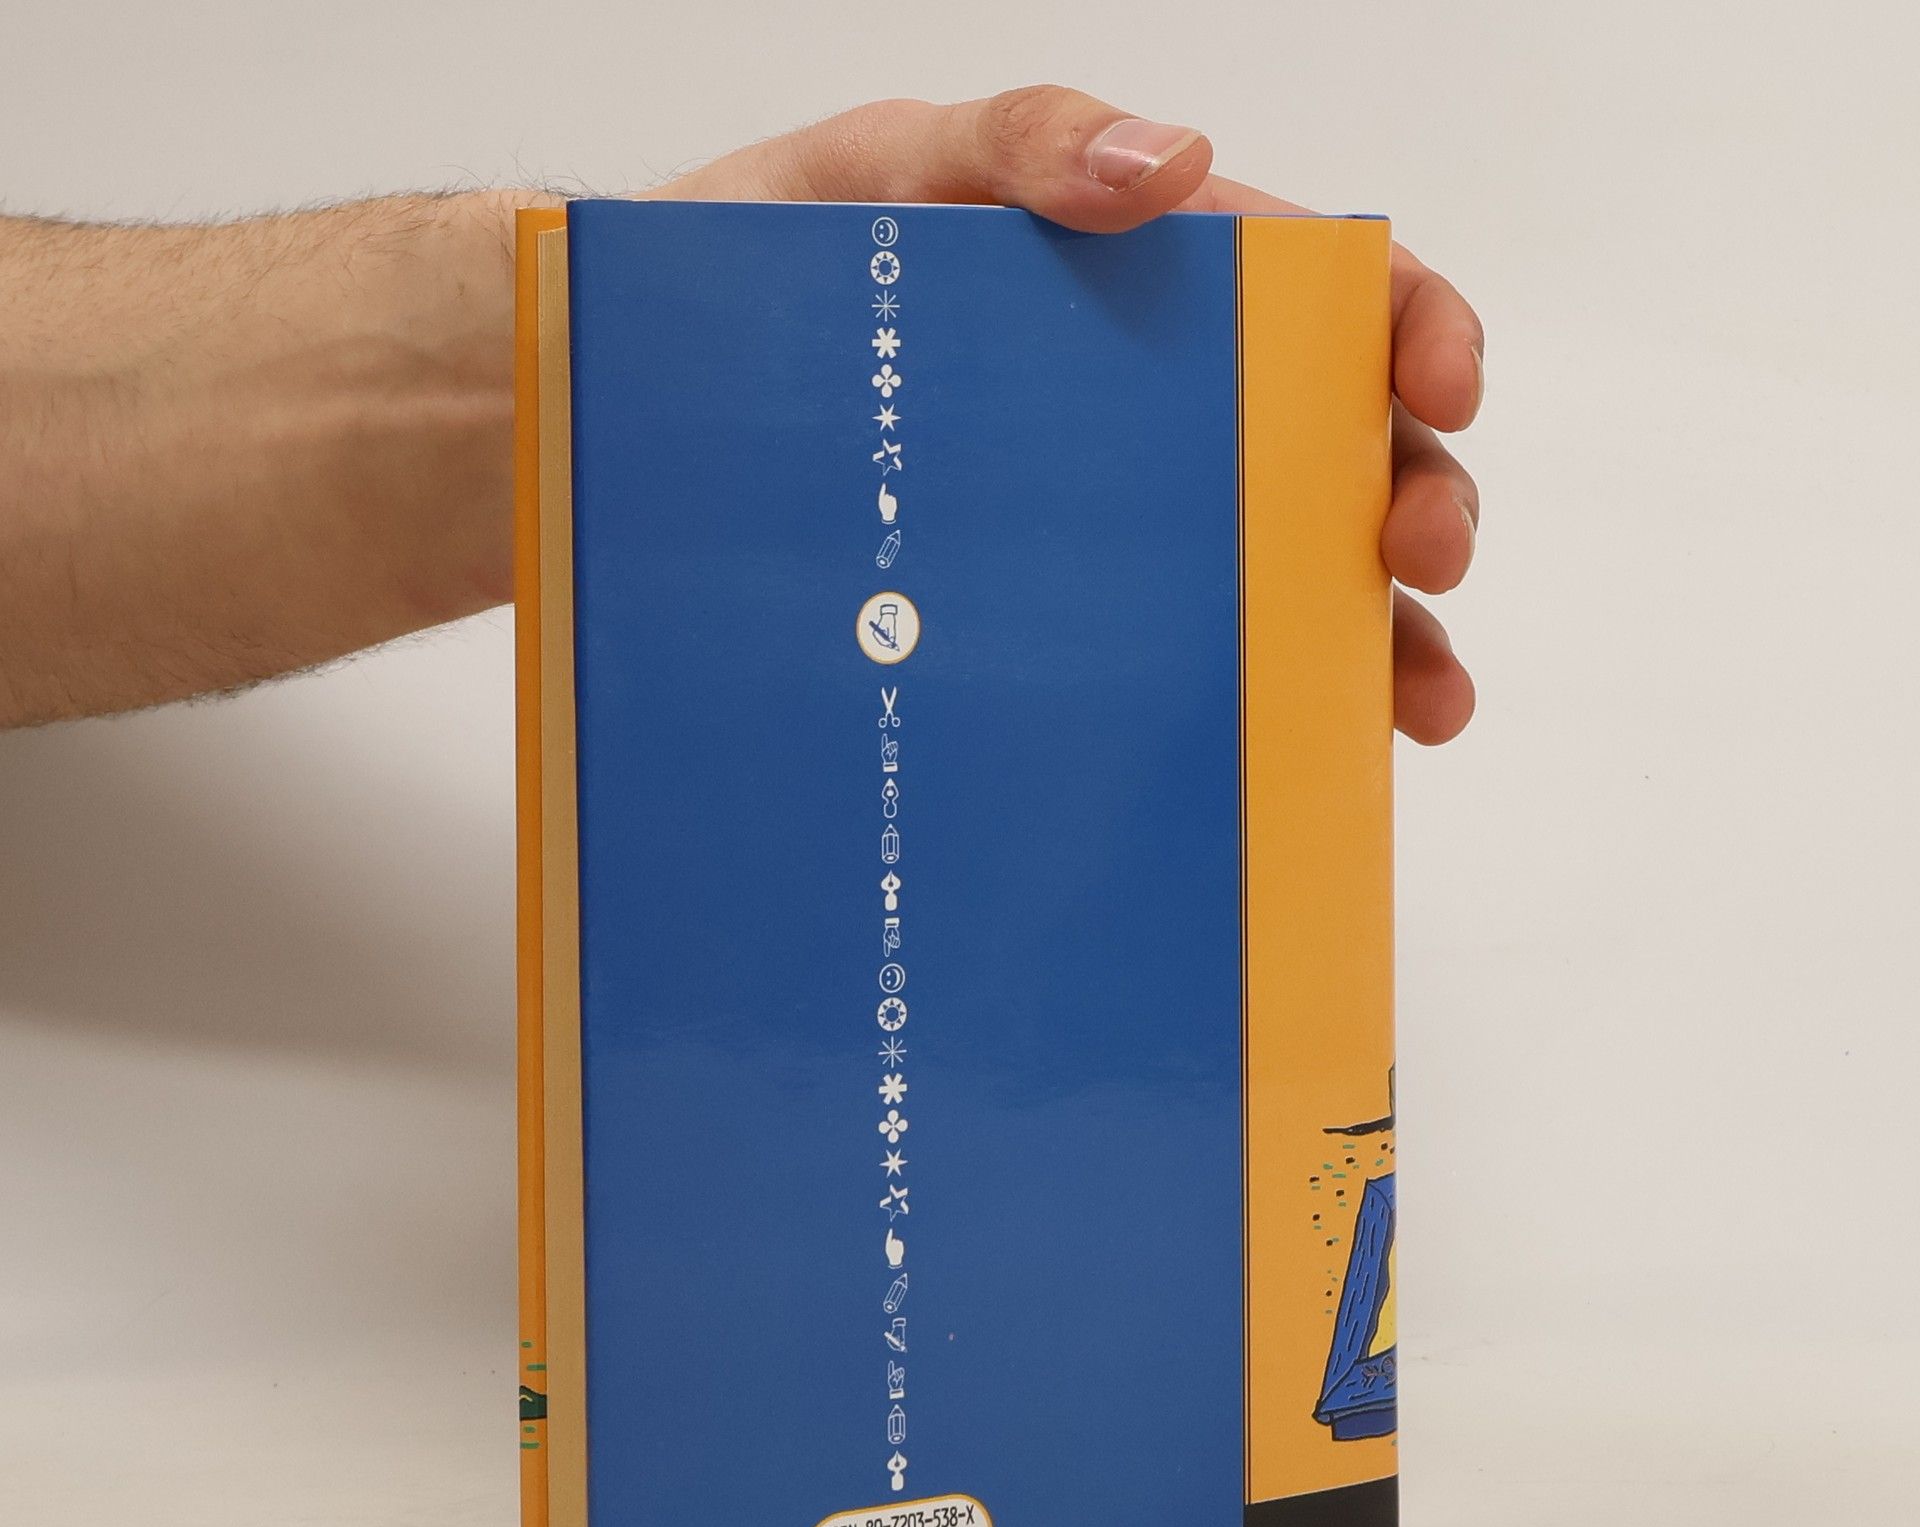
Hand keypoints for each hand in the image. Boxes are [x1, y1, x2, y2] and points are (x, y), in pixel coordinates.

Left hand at [653, 86, 1480, 743]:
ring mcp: (1123, 530)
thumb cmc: (768, 274)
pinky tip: (1314, 752)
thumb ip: (1022, 143)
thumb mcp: (884, 172)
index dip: (1416, 329)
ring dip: (1380, 636)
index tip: (1440, 386)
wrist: (654, 409)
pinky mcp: (1070, 626)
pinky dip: (1270, 706)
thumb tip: (1179, 163)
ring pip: (1293, 576)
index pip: (1329, 297)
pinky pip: (1192, 666)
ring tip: (1415, 702)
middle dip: (1416, 498)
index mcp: (1152, 287)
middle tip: (1420, 556)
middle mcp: (1162, 415)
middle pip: (1343, 450)